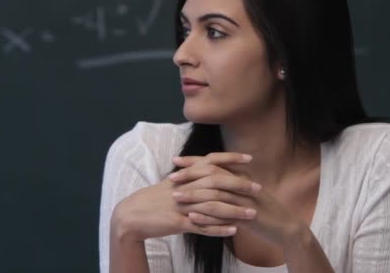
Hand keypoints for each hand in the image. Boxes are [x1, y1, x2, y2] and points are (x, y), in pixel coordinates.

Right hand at [110, 152, 253, 241]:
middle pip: (217, 183)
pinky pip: (202, 226)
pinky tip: (234, 231)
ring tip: (253, 213)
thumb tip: (210, 166)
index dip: (231, 158)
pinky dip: (219, 229)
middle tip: (258, 188)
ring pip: (213, 206)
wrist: (131, 216)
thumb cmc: (154, 199)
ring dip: (235, 210)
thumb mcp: (173, 183)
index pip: (211, 161)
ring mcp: (182, 205)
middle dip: (240, 185)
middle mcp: (185, 187)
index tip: (250, 158)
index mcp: (185, 176)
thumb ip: (192, 175)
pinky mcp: (178, 223)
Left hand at [171, 155, 306, 247]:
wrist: (285, 228)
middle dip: (190, 175)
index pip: (215, 164)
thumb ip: (231, 186)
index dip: (195, 161)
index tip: (176, 161)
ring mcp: (245, 201)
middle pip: (213, 174)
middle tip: (171, 178)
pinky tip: (192, 217)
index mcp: (241, 177)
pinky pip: (224, 215)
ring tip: (176, 197)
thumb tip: (210, 179)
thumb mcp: (247, 194)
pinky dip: (207, 216)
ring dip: (194, 195)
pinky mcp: (247, 219)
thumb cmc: (264, 212)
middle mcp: (242, 185)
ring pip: (216, 194)